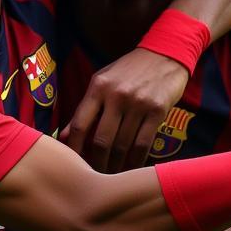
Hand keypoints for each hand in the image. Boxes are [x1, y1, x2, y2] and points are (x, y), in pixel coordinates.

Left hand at [60, 49, 189, 172]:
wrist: (165, 53)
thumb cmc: (129, 70)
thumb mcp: (103, 81)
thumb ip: (86, 108)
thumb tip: (64, 136)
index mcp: (98, 87)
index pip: (79, 124)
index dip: (74, 149)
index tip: (73, 164)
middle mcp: (116, 95)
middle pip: (101, 140)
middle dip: (96, 163)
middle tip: (95, 177)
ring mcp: (138, 103)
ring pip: (122, 145)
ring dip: (116, 165)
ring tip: (112, 176)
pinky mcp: (157, 110)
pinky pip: (143, 143)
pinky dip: (136, 160)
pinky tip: (131, 168)